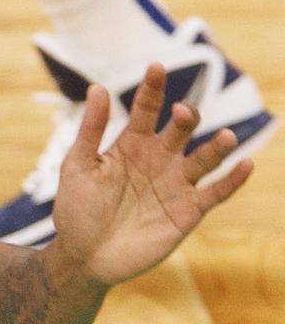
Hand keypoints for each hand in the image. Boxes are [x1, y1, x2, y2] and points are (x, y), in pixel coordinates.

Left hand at [50, 65, 254, 284]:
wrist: (83, 256)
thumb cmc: (76, 209)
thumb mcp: (77, 166)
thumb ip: (90, 130)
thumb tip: (97, 88)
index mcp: (131, 145)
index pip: (147, 110)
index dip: (153, 89)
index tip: (155, 67)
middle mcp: (159, 159)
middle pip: (181, 130)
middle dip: (186, 118)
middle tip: (182, 112)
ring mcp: (176, 184)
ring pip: (205, 158)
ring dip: (218, 147)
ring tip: (226, 137)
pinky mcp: (188, 211)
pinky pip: (216, 192)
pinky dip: (233, 180)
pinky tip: (246, 164)